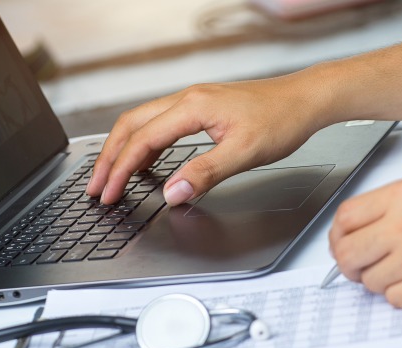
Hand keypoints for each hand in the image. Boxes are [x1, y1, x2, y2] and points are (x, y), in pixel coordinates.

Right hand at [86, 70, 333, 205]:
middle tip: (96, 186)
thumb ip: (206, 173)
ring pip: (143, 123)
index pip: (143, 139)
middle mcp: (187, 99)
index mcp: (193, 107)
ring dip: (124, 150)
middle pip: (131, 125)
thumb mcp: (245, 153)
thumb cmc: (281, 121)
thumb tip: (172, 193)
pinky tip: (146, 163)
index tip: (108, 193)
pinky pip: (160, 125)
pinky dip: (145, 145)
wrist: (304, 100)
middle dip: (109, 157)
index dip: (121, 169)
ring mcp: (193, 102)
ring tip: (112, 176)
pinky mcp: (201, 109)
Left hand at [328, 177, 401, 308]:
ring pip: (369, 280)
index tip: (343, 242)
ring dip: (380, 278)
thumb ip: (392, 206)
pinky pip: (394, 298)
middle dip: (348, 262)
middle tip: (360, 264)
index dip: (338, 235)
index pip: (345, 217)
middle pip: (347, 252)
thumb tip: (360, 229)